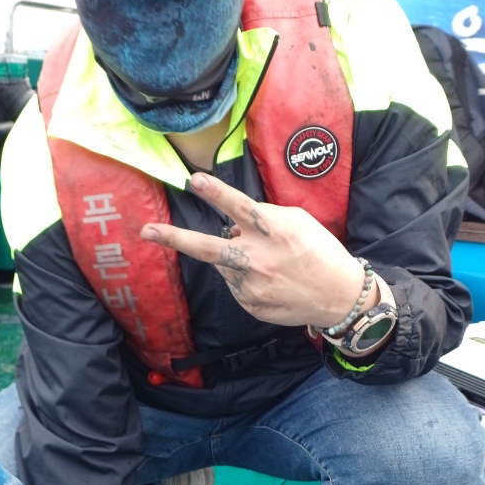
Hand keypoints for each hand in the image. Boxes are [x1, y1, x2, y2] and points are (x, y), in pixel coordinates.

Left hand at [140, 172, 376, 329]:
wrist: (338, 297)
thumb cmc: (321, 253)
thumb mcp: (300, 222)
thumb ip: (264, 216)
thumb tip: (234, 223)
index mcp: (274, 231)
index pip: (238, 207)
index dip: (214, 192)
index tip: (193, 180)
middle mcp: (258, 258)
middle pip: (207, 247)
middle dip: (174, 238)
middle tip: (146, 231)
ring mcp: (251, 285)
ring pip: (223, 264)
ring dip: (233, 258)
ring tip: (266, 262)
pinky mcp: (249, 303)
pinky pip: (235, 284)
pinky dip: (244, 278)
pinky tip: (269, 280)